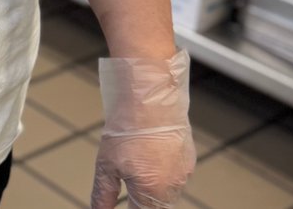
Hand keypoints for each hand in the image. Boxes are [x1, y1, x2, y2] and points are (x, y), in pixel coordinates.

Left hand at [91, 50, 195, 207]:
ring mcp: (184, 173)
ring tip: (135, 160)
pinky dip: (161, 170)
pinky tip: (148, 152)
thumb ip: (103, 194)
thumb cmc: (127, 127)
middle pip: (155, 207)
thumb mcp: (106, 164)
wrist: (150, 95)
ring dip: (152, 185)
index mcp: (153, 195)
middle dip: (139, 201)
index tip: (119, 203)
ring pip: (167, 191)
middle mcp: (174, 188)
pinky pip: (174, 173)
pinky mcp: (188, 157)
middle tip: (126, 180)